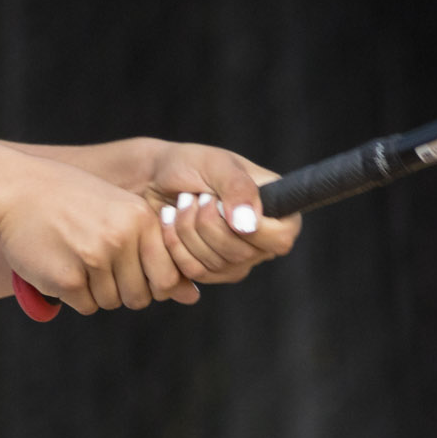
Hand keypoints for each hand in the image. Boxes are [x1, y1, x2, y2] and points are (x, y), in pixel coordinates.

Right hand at [0, 160, 190, 314]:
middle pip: (139, 296)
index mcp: (141, 220)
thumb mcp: (120, 213)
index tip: (132, 270)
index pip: (167, 279)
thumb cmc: (74, 202)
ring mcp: (93, 259)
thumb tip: (192, 297)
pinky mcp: (66, 279)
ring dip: (96, 291)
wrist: (17, 192)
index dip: (152, 284)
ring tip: (77, 258)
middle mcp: (121, 239)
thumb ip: (155, 251)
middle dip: (123, 291)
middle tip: (98, 265)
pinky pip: (85, 306)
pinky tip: (62, 265)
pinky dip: (74, 296)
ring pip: (111, 302)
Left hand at [138, 142, 301, 287]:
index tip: (218, 202)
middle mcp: (263, 240)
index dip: (250, 226)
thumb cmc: (191, 165)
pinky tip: (170, 221)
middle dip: (207, 223)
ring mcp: (238, 261)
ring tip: (181, 204)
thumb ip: (238, 188)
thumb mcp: (216, 164)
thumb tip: (248, 225)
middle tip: (195, 196)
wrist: (155, 179)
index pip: (281, 238)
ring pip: (216, 264)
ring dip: (188, 229)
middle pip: (242, 254)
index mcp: (277, 210)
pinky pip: (195, 271)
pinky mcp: (212, 272)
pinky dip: (175, 244)